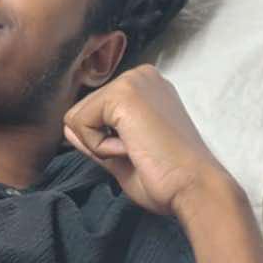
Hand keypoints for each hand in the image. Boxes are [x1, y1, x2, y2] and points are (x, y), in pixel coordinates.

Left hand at [62, 63, 227, 217]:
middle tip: (141, 153)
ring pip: (78, 119)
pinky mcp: (121, 93)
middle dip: (102, 142)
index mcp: (146, 87)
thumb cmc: (169, 178)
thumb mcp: (122, 155)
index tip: (144, 151)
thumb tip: (67, 127)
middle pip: (83, 112)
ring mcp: (131, 80)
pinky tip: (133, 148)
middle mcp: (139, 75)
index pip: (96, 112)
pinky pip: (80, 125)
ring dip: (101, 146)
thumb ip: (95, 137)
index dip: (107, 143)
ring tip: (139, 150)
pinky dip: (100, 147)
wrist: (194, 187)